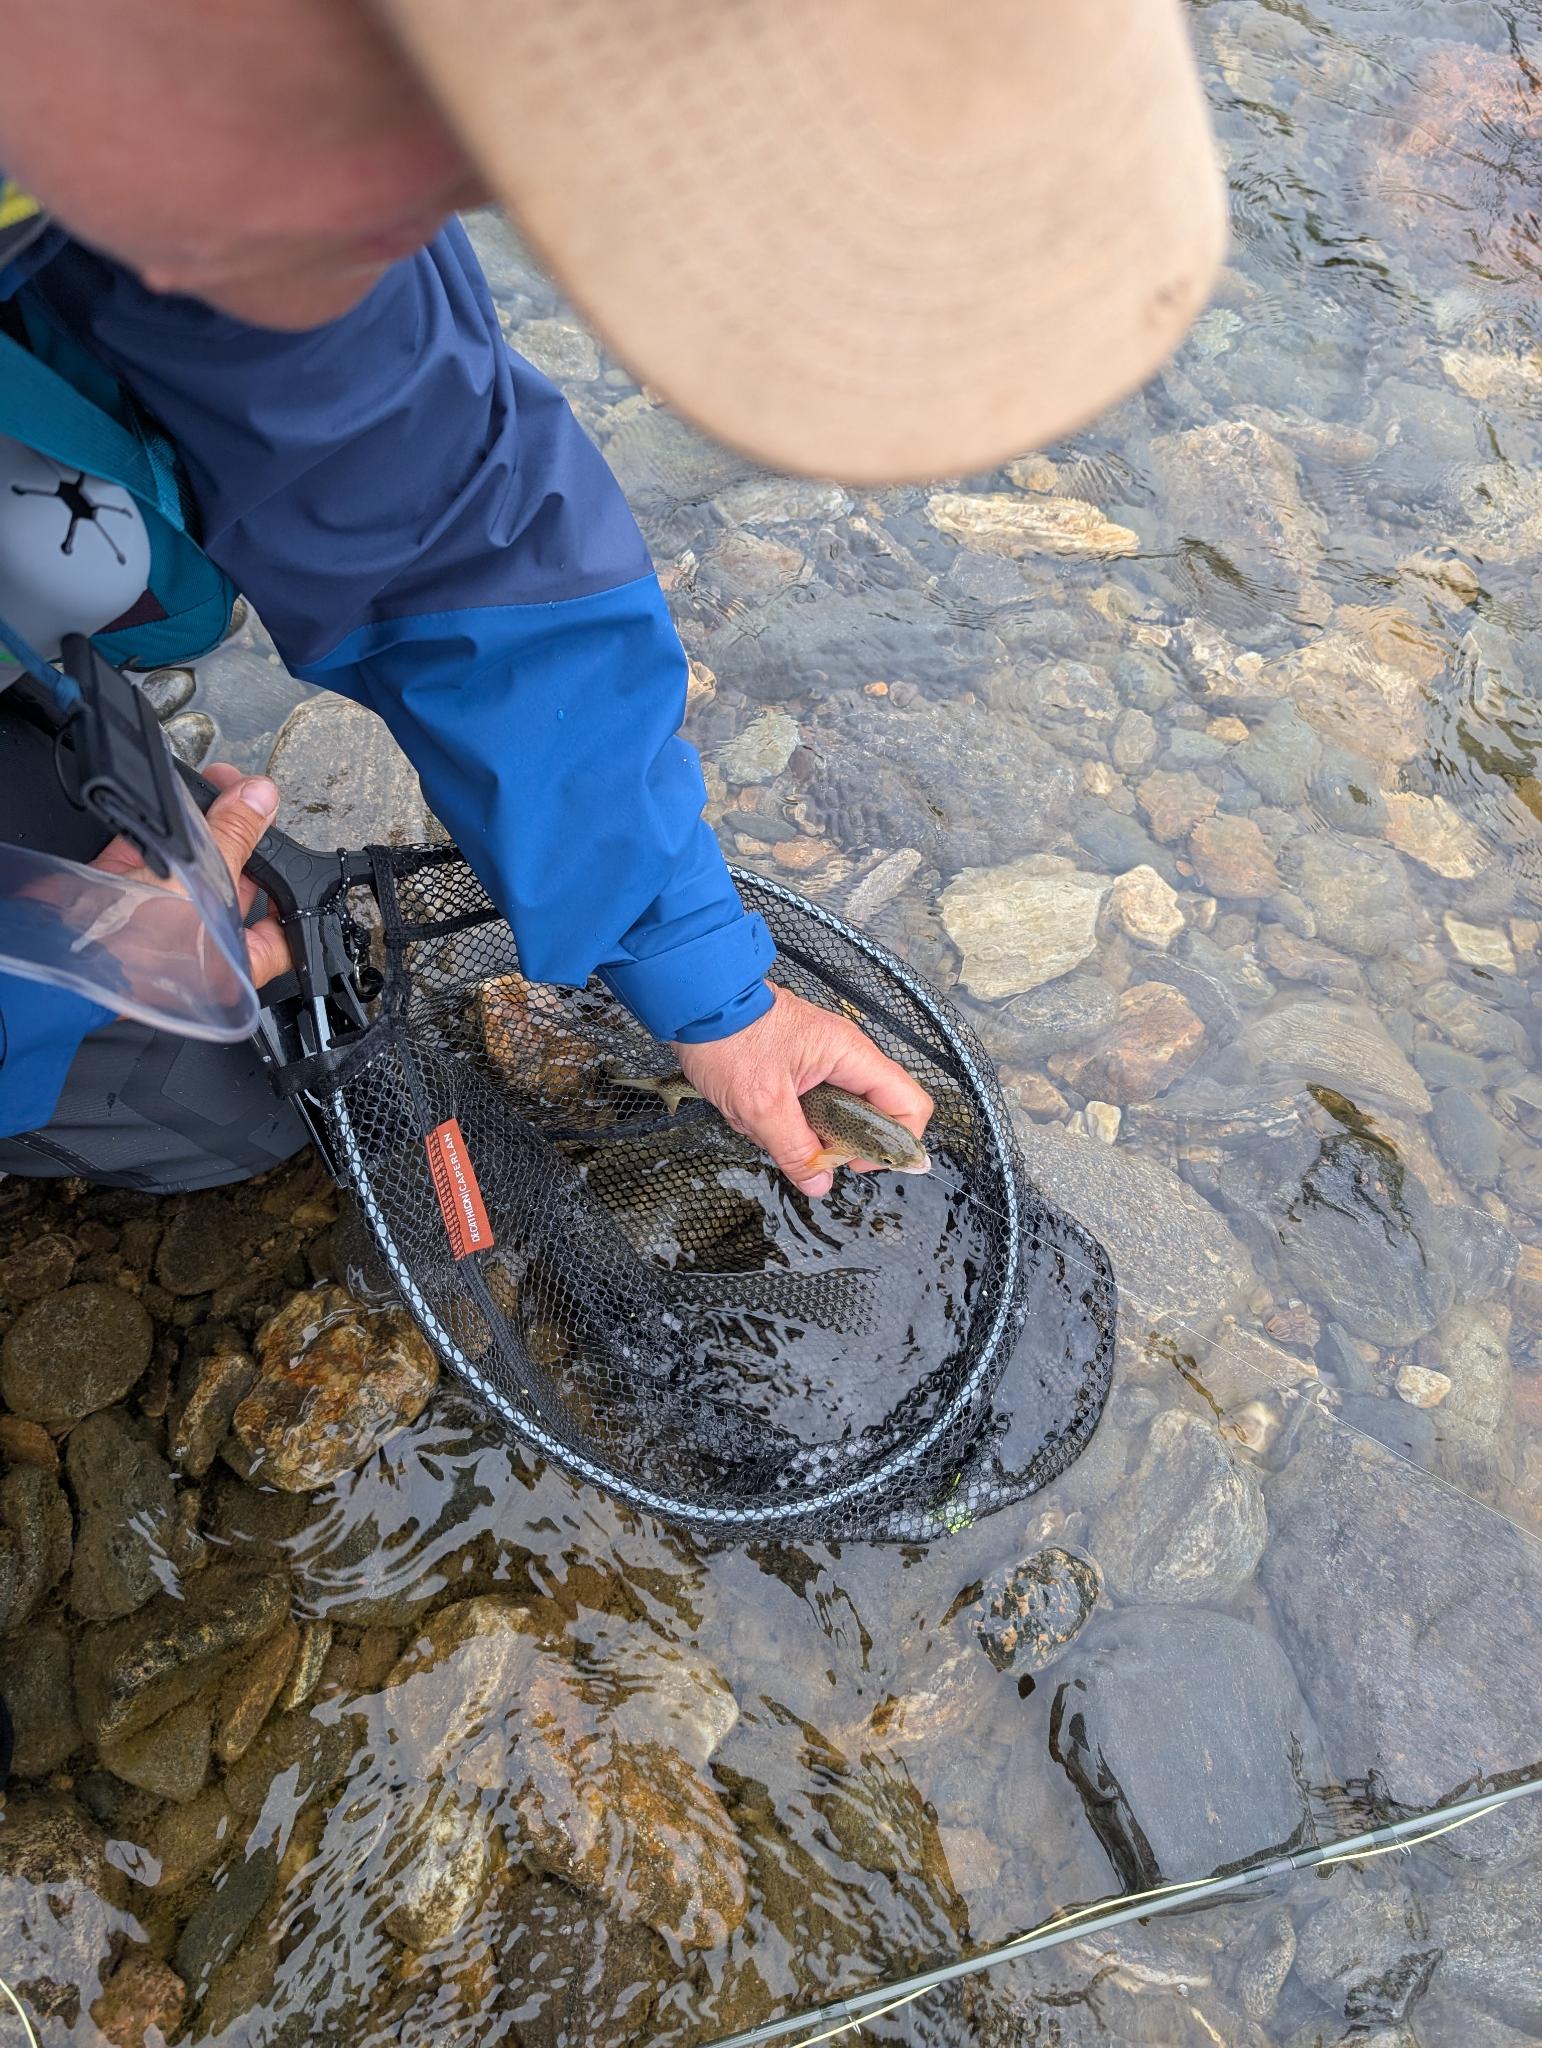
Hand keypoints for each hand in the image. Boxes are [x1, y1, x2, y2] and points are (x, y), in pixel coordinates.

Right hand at [91, 762, 291, 987]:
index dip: (292, 902)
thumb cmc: (133, 947)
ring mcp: (163, 915)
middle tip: (246, 796)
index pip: (280, 938)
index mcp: (232, 962)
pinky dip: (165, 824)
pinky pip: (155, 851)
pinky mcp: (125, 889)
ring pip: (196, 863)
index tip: (295, 865)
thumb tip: (261, 801)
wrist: (59, 941)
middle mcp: (200, 942)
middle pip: (236, 884)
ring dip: (206, 821)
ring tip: (217, 784)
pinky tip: (179, 796)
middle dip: (243, 835)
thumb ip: (234, 838)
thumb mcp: (202, 884)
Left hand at [674, 983, 933, 1198]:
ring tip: (765, 1123)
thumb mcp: (760, 1104)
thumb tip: (819, 1183)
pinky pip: (809, 1106)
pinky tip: (755, 1115)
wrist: (694, 1002)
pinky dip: (785, 1120)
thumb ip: (795, 1148)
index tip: (853, 1160)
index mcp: (851, 1055)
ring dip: (804, 1132)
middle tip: (801, 1148)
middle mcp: (846, 1056)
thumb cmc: (728, 1038)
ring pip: (836, 1115)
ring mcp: (824, 1060)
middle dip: (836, 1141)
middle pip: (874, 1114)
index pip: (910, 1103)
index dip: (893, 1142)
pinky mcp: (801, 1066)